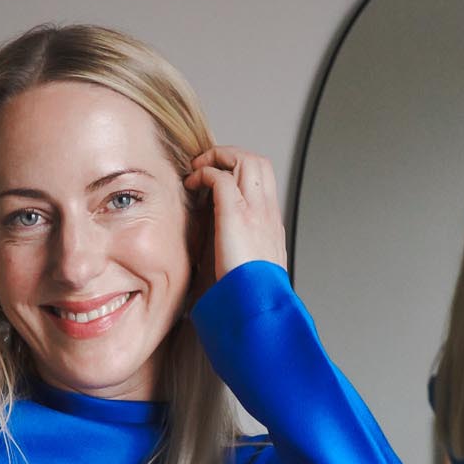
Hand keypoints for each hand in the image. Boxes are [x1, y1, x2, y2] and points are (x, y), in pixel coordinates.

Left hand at [181, 147, 288, 310]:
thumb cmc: (246, 297)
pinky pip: (222, 177)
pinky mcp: (236, 215)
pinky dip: (206, 172)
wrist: (258, 309)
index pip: (262, 179)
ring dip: (218, 157)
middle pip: (258, 161)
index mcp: (270, 224)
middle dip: (230, 155)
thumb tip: (211, 248)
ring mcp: (255, 211)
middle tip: (205, 165)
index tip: (215, 177)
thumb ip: (233, 251)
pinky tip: (193, 182)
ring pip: (246, 160)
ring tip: (198, 169)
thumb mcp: (244, 268)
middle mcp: (267, 212)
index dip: (239, 169)